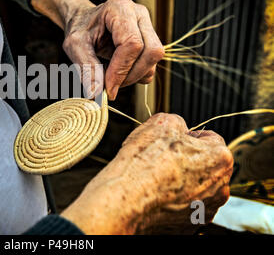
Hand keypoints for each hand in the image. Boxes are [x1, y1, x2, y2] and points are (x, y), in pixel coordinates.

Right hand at [61, 113, 232, 234]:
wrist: (126, 201)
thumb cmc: (143, 164)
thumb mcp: (160, 123)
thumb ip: (177, 121)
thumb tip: (177, 127)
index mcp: (219, 158)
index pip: (209, 138)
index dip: (186, 136)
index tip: (170, 141)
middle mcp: (220, 188)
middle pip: (204, 165)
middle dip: (185, 160)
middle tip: (161, 159)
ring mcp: (205, 210)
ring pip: (195, 188)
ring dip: (180, 182)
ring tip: (155, 178)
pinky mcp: (189, 226)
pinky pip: (184, 207)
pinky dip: (172, 200)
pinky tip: (154, 195)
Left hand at [63, 0, 163, 99]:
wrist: (84, 21)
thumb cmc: (79, 29)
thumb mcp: (74, 46)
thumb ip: (86, 68)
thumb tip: (95, 94)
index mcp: (120, 9)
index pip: (132, 44)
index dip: (121, 70)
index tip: (108, 88)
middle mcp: (139, 14)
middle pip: (151, 51)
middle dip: (131, 75)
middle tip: (110, 87)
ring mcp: (148, 25)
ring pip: (153, 59)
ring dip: (134, 76)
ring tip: (111, 78)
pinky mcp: (150, 39)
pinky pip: (152, 64)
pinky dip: (137, 74)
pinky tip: (119, 73)